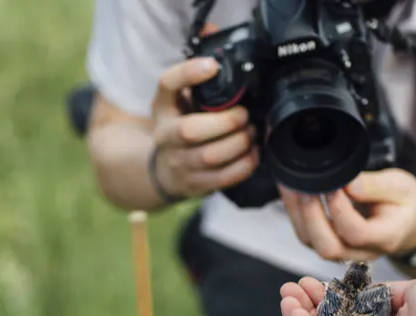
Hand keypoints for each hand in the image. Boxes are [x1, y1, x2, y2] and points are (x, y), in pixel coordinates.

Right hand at [148, 24, 259, 200]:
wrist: (164, 169)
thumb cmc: (180, 125)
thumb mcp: (180, 97)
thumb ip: (196, 70)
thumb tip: (213, 32)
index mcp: (162, 107)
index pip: (167, 84)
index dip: (188, 74)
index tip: (212, 66)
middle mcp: (165, 135)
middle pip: (190, 131)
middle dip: (226, 122)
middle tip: (244, 115)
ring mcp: (178, 162)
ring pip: (209, 157)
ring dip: (238, 143)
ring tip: (251, 132)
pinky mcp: (193, 184)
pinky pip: (221, 179)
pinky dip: (243, 165)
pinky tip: (253, 153)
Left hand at [280, 169, 415, 261]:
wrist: (404, 220)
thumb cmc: (403, 202)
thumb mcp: (401, 187)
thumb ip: (376, 186)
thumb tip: (348, 184)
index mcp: (385, 238)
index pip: (357, 233)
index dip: (340, 211)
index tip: (333, 186)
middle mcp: (361, 252)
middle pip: (329, 247)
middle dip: (312, 216)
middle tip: (308, 185)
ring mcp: (342, 252)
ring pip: (312, 243)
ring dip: (299, 214)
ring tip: (295, 183)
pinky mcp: (327, 243)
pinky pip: (306, 235)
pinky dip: (295, 212)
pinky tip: (292, 190)